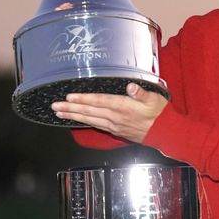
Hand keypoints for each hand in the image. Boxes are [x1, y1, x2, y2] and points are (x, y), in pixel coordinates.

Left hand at [51, 83, 167, 142]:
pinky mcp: (115, 130)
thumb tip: (131, 87)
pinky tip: (76, 120)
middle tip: (55, 106)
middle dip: (71, 108)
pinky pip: (95, 125)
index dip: (84, 99)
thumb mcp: (154, 98)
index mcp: (124, 107)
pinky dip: (83, 122)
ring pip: (89, 120)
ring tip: (59, 113)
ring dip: (73, 116)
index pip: (99, 102)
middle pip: (89, 112)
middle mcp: (115, 117)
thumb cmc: (159, 113)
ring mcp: (114, 125)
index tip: (70, 96)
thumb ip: (141, 93)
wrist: (164, 132)